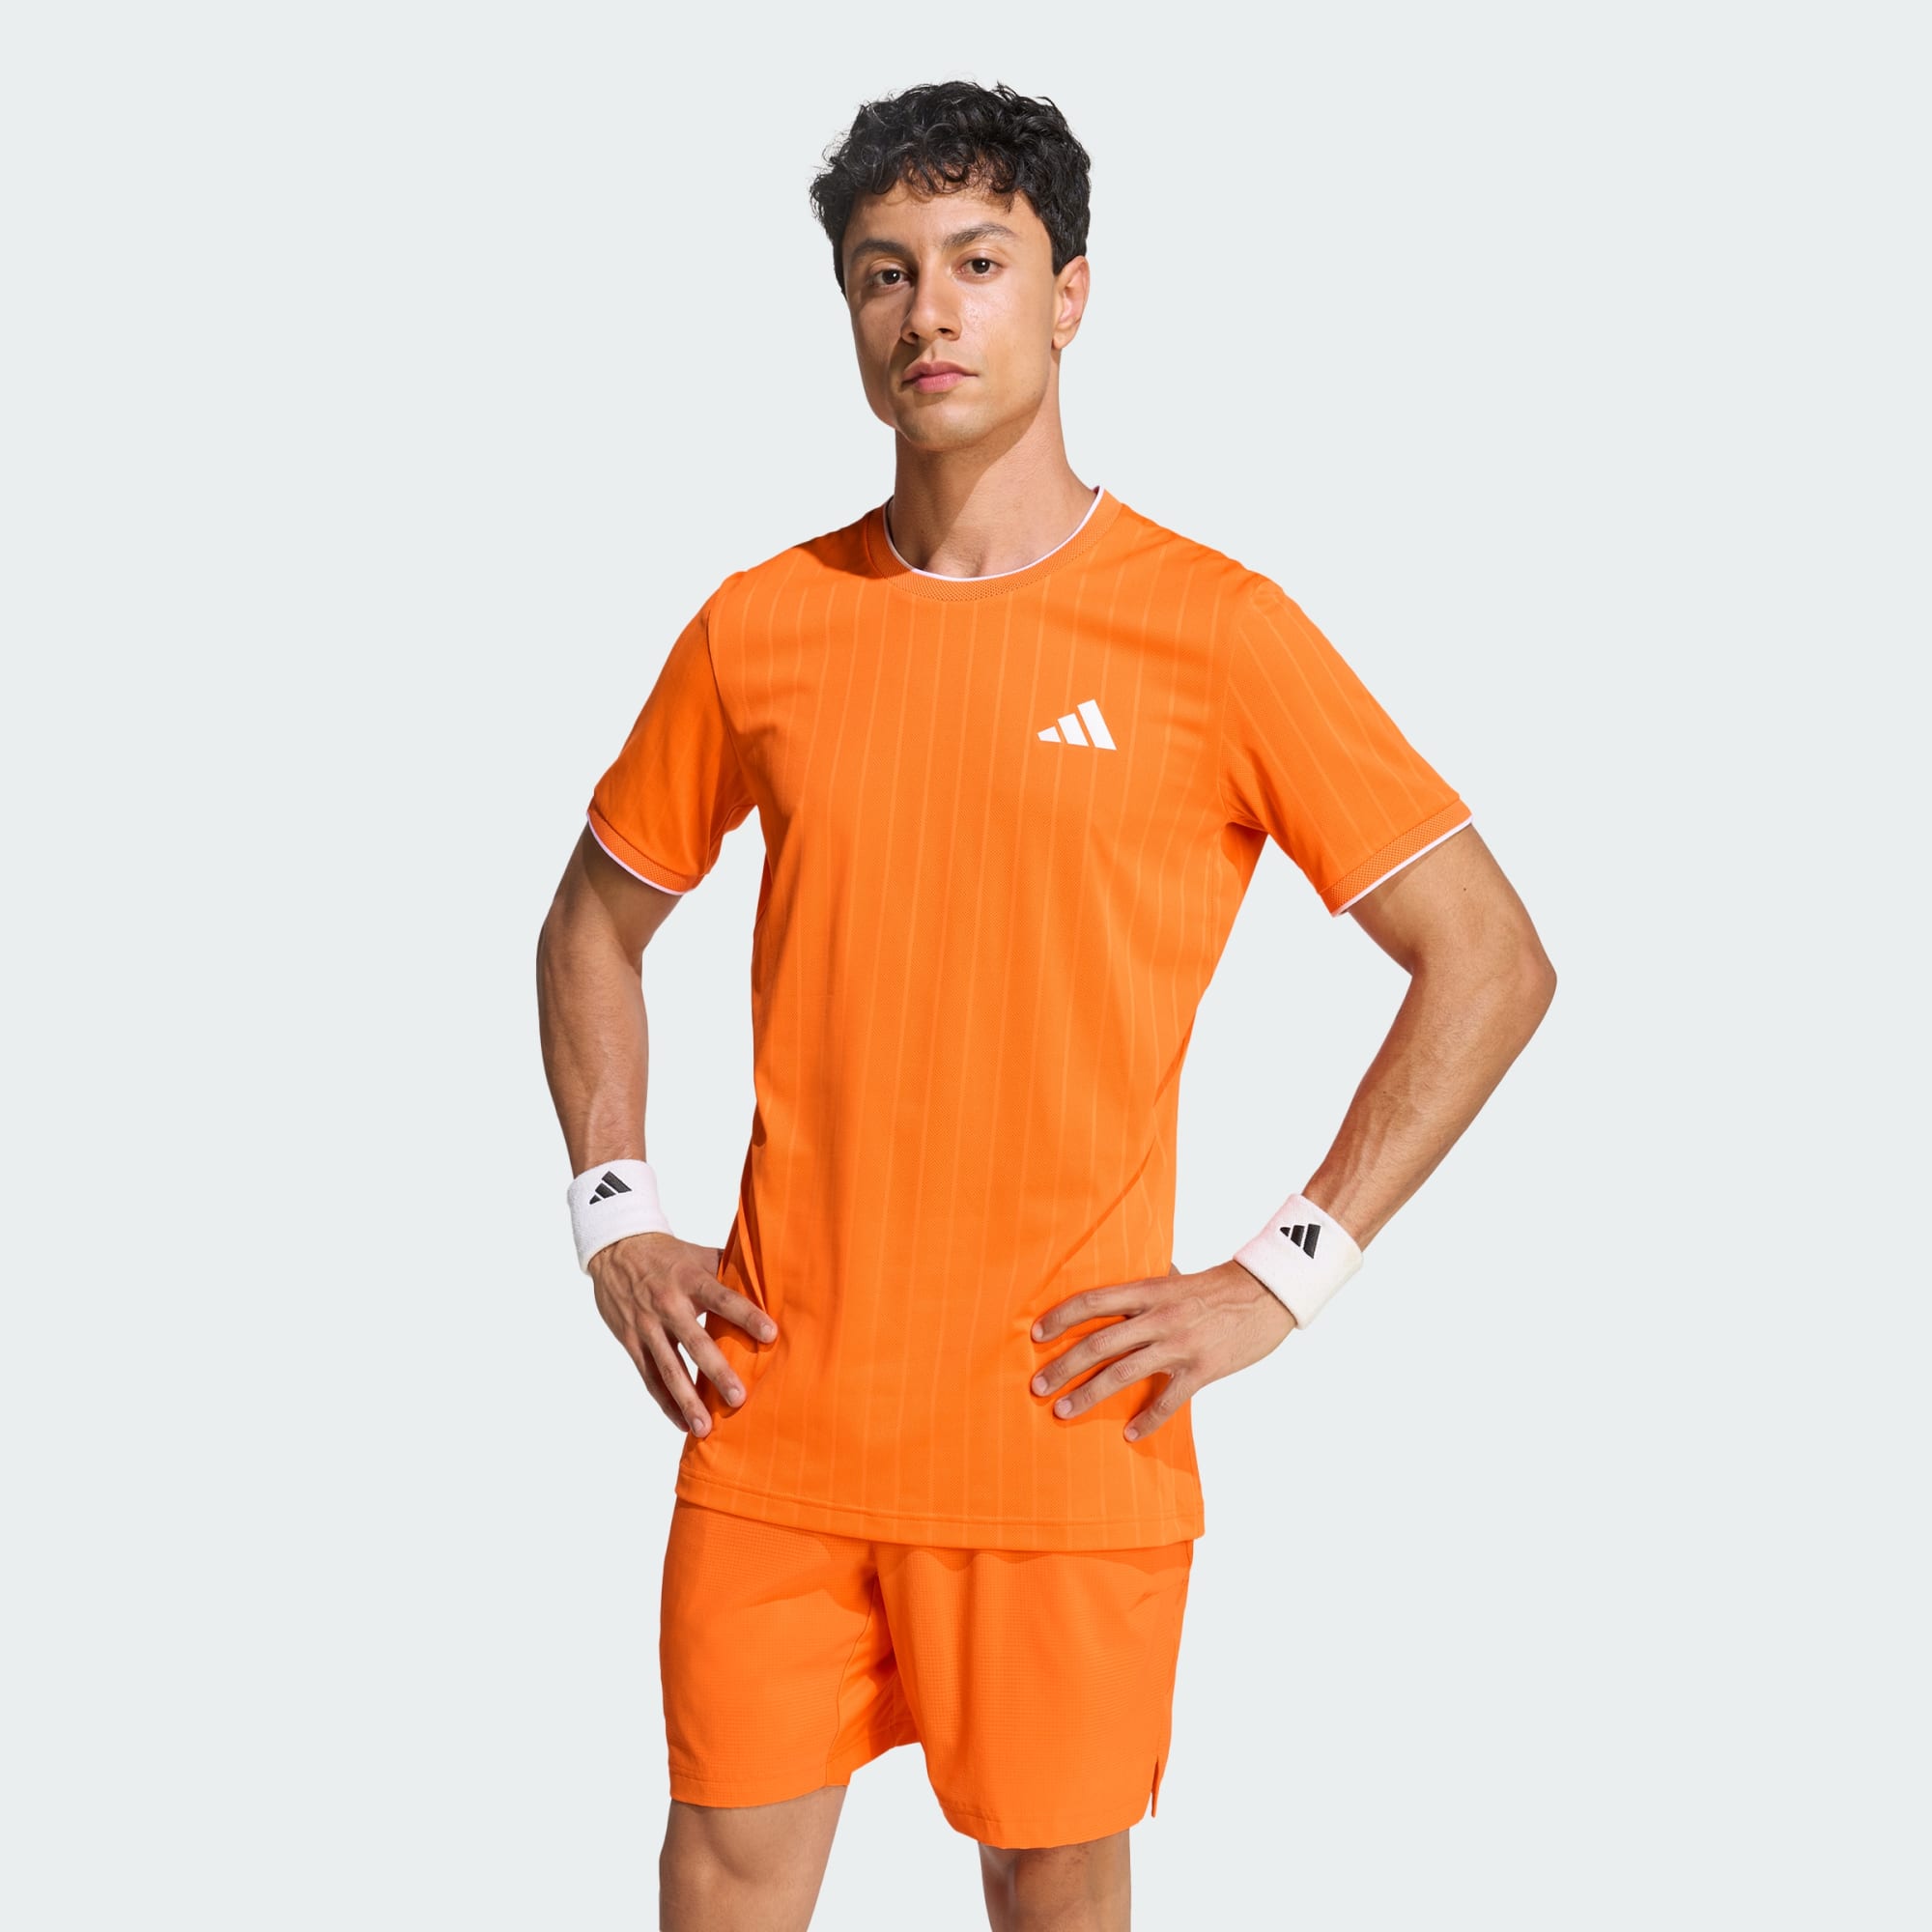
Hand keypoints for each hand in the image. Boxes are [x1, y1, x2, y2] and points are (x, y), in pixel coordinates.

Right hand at [589, 1232, 777, 1436]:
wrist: (615, 1249)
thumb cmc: (668, 1255)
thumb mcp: (698, 1254)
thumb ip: (729, 1269)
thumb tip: (770, 1279)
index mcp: (691, 1280)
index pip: (723, 1299)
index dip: (747, 1316)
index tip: (771, 1334)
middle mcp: (668, 1305)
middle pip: (695, 1342)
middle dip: (717, 1371)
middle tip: (738, 1397)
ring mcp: (647, 1326)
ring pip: (668, 1368)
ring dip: (687, 1400)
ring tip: (705, 1427)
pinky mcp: (630, 1342)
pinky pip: (649, 1377)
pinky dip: (665, 1402)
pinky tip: (682, 1423)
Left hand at [1029, 1259, 1297, 1440]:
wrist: (1267, 1295)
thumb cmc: (1218, 1286)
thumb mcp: (1176, 1278)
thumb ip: (1147, 1287)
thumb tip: (1117, 1292)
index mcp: (1149, 1291)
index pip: (1093, 1302)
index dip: (1061, 1318)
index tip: (1036, 1335)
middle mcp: (1158, 1317)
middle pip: (1098, 1343)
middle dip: (1063, 1366)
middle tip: (1037, 1385)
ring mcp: (1179, 1345)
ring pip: (1123, 1373)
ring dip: (1088, 1395)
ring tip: (1063, 1411)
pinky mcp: (1202, 1370)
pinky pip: (1168, 1401)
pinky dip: (1147, 1421)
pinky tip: (1130, 1434)